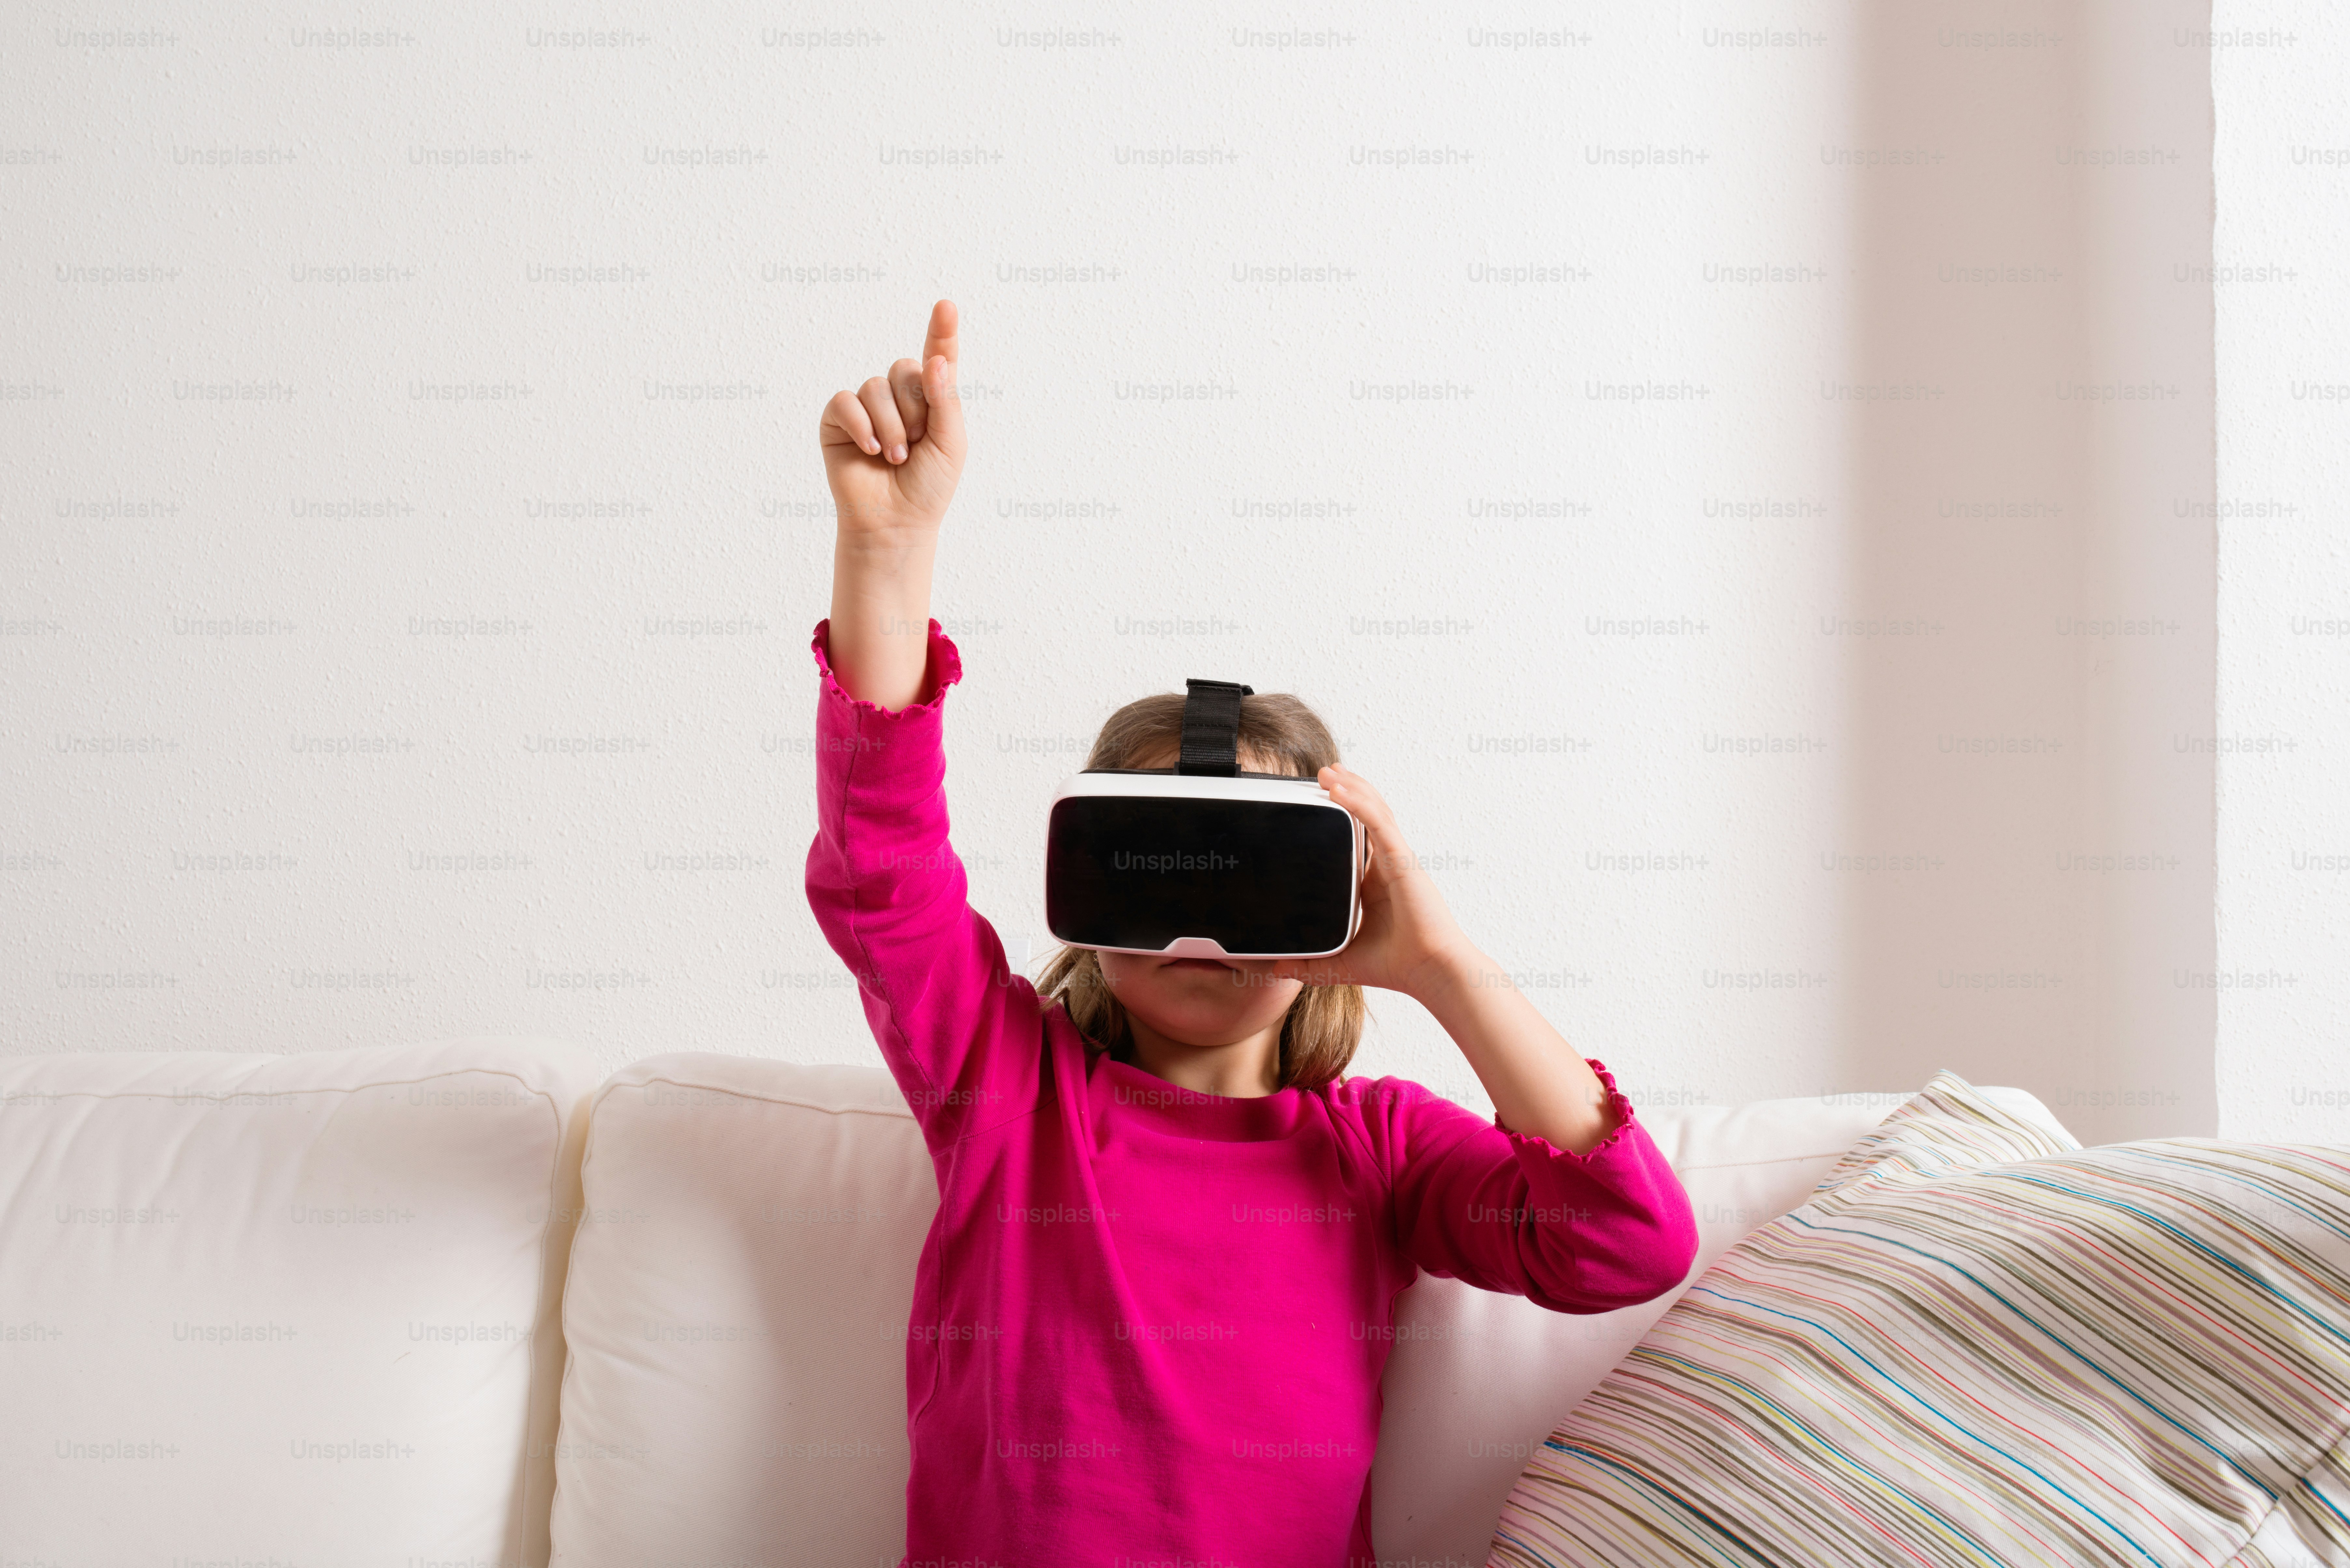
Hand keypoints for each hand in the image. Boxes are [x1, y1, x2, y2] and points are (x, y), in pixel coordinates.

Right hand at [819, 299, 965, 545]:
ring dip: (891, 425)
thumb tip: (934, 360)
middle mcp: (898, 397)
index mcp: (931, 399)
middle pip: (904, 368)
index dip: (941, 332)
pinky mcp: (838, 420)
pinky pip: (845, 402)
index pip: (937, 358)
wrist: (896, 521)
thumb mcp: (951, 442)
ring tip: (895, 457)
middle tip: (916, 444)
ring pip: (876, 386)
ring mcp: (866, 407)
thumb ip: (946, 400)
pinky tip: (870, 450)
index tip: (946, 306)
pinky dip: (861, 425)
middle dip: (914, 408)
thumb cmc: (928, 486)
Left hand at [1272, 765, 1476, 999]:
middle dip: (1348, 790)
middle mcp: (1389, 866)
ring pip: (1375, 811)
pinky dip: (1359, 804)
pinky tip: (1340, 791)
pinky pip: (1379, 824)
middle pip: (1369, 816)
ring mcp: (1398, 860)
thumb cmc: (1397, 966)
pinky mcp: (1403, 861)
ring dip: (1352, 788)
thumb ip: (1309, 963)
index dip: (1345, 816)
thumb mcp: (1342, 962)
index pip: (1360, 838)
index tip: (1323, 801)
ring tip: (1329, 771)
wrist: (1429, 971)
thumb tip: (1276, 968)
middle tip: (1324, 772)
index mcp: (1378, 882)